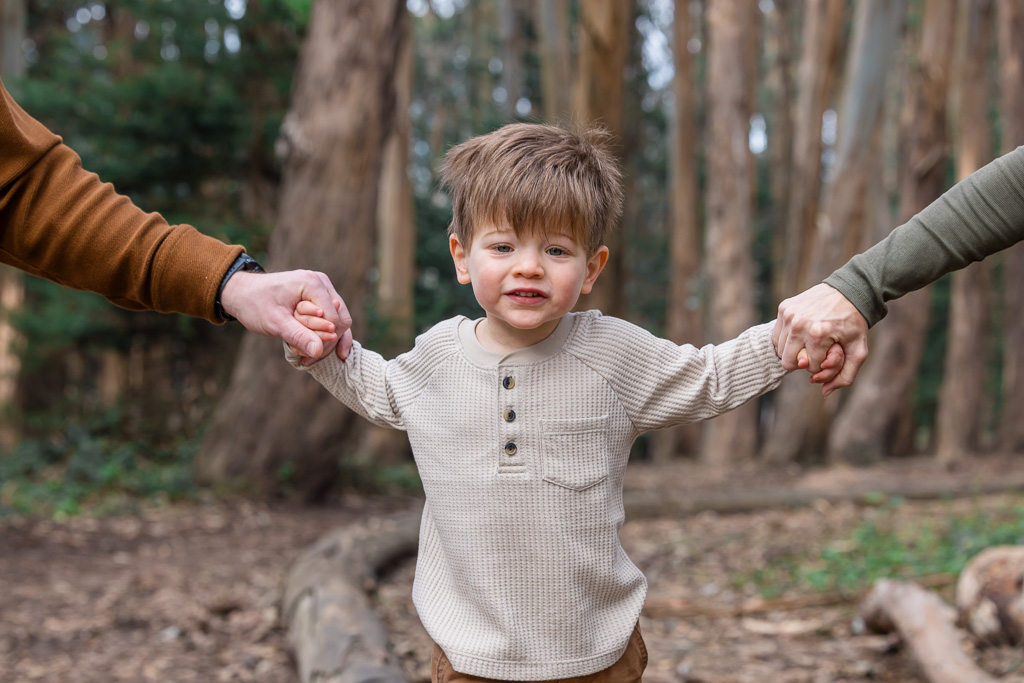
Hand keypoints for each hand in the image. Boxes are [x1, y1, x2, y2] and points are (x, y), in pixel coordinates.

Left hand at [219, 269, 352, 362]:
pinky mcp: (320, 296)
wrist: (242, 292)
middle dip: (327, 342)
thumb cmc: (255, 304)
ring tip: (309, 357)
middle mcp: (321, 283)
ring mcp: (322, 288)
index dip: (323, 341)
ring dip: (327, 341)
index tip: (305, 355)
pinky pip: (333, 318)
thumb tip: (318, 351)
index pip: (334, 319)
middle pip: (342, 319)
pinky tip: (321, 352)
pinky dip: (327, 335)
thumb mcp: (275, 323)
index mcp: (312, 284)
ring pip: (340, 320)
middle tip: (308, 358)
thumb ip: (298, 336)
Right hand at [773, 283, 868, 395]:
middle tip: (815, 351)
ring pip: (780, 350)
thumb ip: (845, 376)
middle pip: (788, 362)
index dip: (821, 364)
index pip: (809, 367)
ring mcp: (789, 315)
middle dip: (802, 361)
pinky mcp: (784, 308)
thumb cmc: (854, 322)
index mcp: (818, 335)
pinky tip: (800, 333)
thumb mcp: (858, 351)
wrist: (849, 290)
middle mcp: (799, 324)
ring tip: (808, 341)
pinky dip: (787, 338)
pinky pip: (776, 335)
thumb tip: (825, 393)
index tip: (830, 352)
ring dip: (794, 350)